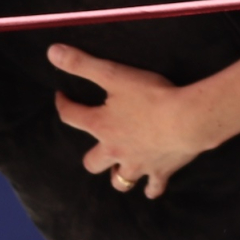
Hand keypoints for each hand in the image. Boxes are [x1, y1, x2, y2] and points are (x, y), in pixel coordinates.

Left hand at [49, 45, 212, 199]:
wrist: (188, 119)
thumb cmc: (151, 95)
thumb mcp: (113, 73)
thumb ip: (82, 64)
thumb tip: (52, 52)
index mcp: (101, 126)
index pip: (71, 117)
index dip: (63, 104)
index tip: (62, 96)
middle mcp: (115, 151)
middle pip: (93, 163)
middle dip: (92, 156)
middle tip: (98, 144)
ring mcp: (138, 165)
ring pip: (119, 181)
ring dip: (117, 176)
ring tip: (118, 168)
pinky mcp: (161, 172)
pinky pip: (153, 188)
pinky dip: (151, 188)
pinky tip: (151, 186)